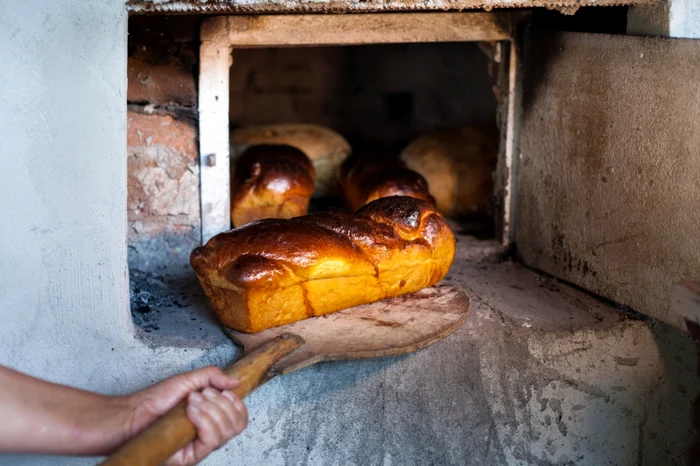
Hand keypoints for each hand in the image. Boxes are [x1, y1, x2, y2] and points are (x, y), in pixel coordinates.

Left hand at [123, 366, 248, 465]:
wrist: (132, 414)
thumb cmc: (155, 400)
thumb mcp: (187, 380)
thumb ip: (213, 376)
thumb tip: (237, 381)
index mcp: (213, 418)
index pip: (240, 417)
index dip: (237, 403)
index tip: (224, 390)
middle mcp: (209, 434)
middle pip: (237, 424)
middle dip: (223, 404)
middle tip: (202, 395)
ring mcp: (200, 446)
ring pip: (226, 432)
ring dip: (212, 411)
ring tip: (192, 402)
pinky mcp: (191, 456)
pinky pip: (211, 441)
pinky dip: (205, 421)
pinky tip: (192, 412)